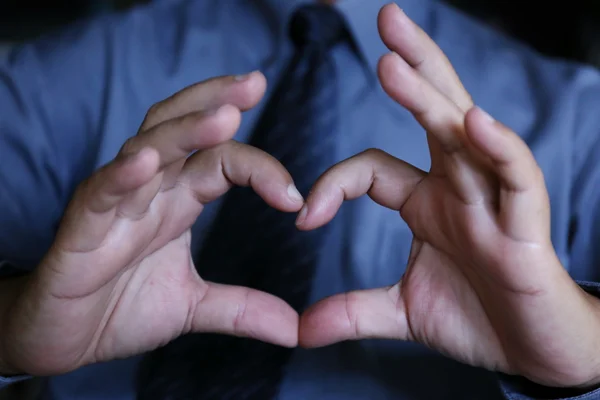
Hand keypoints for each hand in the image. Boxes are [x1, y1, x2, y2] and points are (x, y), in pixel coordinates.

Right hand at [1, 72, 302, 375]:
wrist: (64, 340)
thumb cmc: (120, 309)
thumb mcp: (193, 307)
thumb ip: (243, 309)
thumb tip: (295, 330)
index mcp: (177, 201)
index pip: (221, 161)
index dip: (259, 168)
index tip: (294, 198)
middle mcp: (149, 192)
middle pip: (180, 130)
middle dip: (215, 103)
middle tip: (254, 83)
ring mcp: (114, 205)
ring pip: (145, 150)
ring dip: (183, 130)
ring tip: (223, 116)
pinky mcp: (79, 230)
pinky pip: (100, 193)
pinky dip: (121, 176)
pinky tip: (145, 163)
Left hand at [297, 4, 599, 387]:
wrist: (535, 352)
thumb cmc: (478, 319)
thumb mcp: (403, 311)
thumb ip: (352, 311)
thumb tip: (300, 330)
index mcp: (427, 202)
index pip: (370, 169)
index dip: (331, 185)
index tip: (301, 218)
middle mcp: (459, 189)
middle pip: (433, 115)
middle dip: (411, 67)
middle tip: (383, 19)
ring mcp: (493, 202)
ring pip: (464, 135)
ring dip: (431, 96)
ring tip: (394, 60)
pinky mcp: (526, 227)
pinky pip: (515, 177)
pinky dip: (497, 149)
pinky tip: (472, 121)